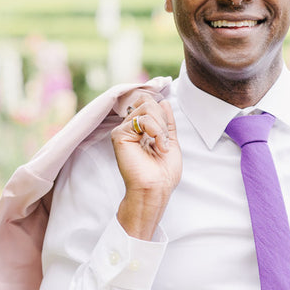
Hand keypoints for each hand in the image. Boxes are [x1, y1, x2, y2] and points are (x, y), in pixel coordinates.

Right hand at [111, 95, 181, 239]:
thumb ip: (166, 121)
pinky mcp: (119, 135)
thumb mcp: (170, 141)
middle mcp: (129, 128)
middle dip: (163, 120)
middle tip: (164, 142)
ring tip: (161, 146)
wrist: (156, 188)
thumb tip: (164, 101)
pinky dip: (157, 131)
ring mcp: (123, 131)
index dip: (162, 114)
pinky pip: (143, 119)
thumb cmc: (163, 173)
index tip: (166, 137)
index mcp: (140, 130)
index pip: (149, 104)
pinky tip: (158, 146)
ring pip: (147, 108)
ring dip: (161, 128)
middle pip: (148, 102)